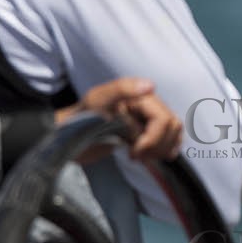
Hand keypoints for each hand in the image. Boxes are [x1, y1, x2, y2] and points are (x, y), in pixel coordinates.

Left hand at [56, 77, 183, 161]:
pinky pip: (169, 138)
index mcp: (139, 95)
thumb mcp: (96, 100)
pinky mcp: (145, 132)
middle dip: (157, 145)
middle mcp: (147, 104)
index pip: (163, 119)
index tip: (134, 152)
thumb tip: (150, 86)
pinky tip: (152, 157)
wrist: (67, 135)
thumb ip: (121, 90)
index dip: (153, 139)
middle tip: (136, 155)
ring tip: (141, 156)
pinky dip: (166, 149)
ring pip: (174, 132)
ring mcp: (147, 119)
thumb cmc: (79, 117)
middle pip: (172, 125)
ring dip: (162, 149)